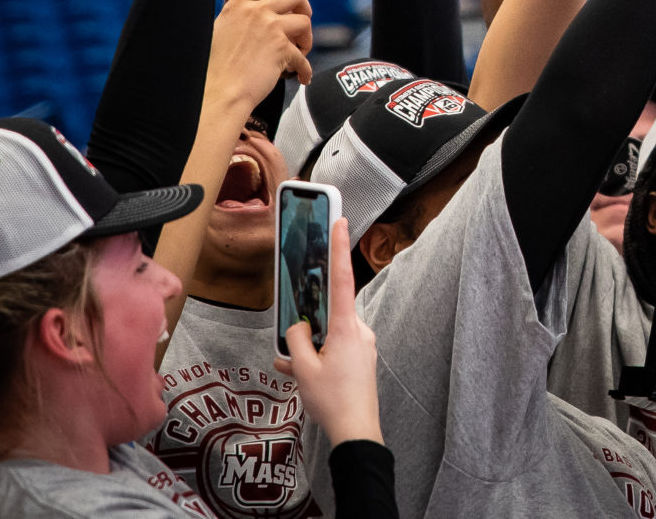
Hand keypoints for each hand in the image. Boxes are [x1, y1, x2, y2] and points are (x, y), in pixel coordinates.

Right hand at [208, 0, 312, 110]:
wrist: (219, 92)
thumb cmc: (216, 69)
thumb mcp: (221, 31)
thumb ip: (240, 19)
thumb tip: (257, 19)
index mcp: (238, 6)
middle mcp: (256, 12)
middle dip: (304, 6)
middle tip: (301, 18)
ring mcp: (271, 29)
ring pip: (304, 21)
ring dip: (306, 37)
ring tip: (299, 51)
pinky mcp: (282, 49)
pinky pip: (303, 57)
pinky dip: (305, 69)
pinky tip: (300, 75)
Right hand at [277, 215, 379, 444]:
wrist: (357, 433)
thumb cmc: (333, 402)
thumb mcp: (302, 370)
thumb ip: (295, 341)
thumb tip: (297, 329)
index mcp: (346, 328)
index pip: (341, 279)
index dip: (338, 248)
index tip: (341, 221)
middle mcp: (359, 331)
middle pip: (329, 314)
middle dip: (308, 325)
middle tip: (294, 343)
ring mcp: (363, 345)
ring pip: (330, 335)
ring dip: (310, 348)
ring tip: (292, 369)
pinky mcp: (362, 360)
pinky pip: (337, 349)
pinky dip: (318, 358)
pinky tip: (301, 375)